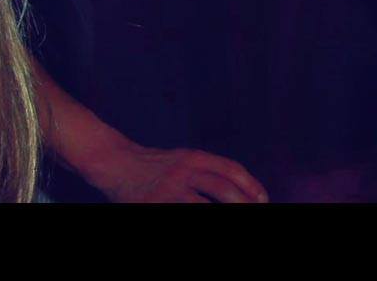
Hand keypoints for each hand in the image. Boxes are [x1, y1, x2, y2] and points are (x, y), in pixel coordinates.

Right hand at [89, 143, 269, 203]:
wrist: (114, 162)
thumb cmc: (154, 165)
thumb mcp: (184, 159)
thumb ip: (207, 171)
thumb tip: (241, 191)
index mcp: (195, 158)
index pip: (231, 170)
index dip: (252, 185)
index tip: (263, 200)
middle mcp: (184, 171)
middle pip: (223, 189)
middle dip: (243, 204)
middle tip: (255, 211)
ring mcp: (168, 189)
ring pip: (203, 206)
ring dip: (223, 212)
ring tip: (236, 217)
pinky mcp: (153, 204)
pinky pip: (182, 212)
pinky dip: (196, 215)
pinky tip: (202, 217)